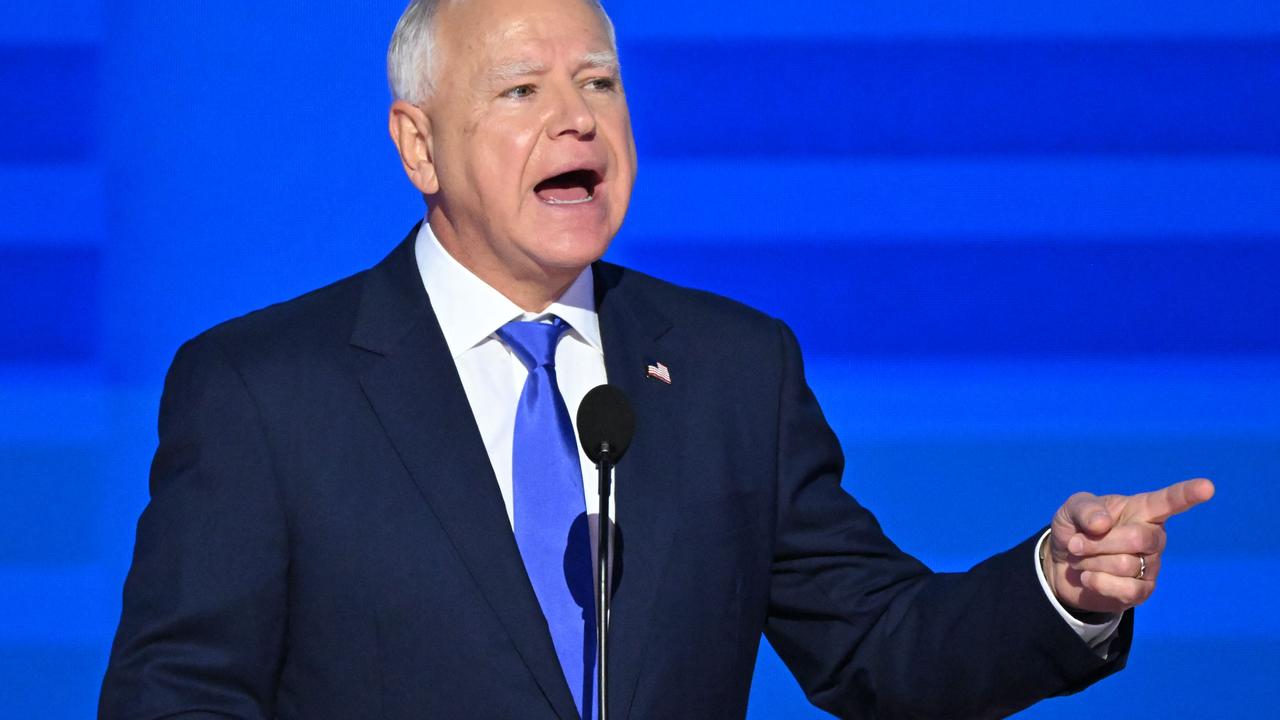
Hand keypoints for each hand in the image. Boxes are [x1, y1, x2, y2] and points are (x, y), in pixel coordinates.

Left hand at [1042, 478, 1214, 614]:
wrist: (1061, 564)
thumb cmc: (1075, 529)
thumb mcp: (1071, 510)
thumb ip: (1085, 509)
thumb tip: (1103, 524)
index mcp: (1141, 510)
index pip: (1169, 501)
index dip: (1188, 494)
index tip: (1207, 487)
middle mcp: (1153, 536)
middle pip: (1138, 538)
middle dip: (1099, 542)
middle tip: (1077, 544)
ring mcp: (1151, 565)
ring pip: (1125, 565)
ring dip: (1091, 562)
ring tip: (1083, 559)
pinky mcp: (1142, 591)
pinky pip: (1126, 589)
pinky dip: (1098, 582)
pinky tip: (1089, 577)